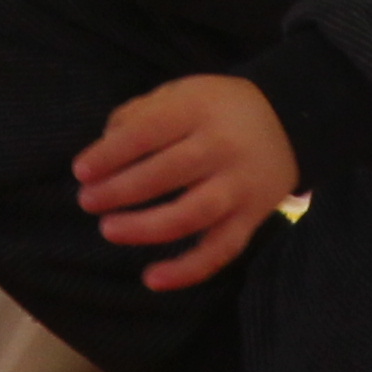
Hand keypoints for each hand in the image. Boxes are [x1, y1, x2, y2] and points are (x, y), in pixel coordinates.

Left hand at [73, 75, 297, 292]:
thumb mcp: (183, 92)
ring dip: (146, 227)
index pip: (149, 131)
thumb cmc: (219, 109)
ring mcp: (239, 186)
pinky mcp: (252, 219)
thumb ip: (141, 113)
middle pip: (167, 172)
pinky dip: (188, 270)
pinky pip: (221, 250)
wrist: (290, 122)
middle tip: (87, 201)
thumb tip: (103, 148)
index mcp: (199, 109)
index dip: (112, 153)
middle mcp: (222, 147)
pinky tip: (152, 279)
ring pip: (192, 214)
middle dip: (122, 190)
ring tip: (109, 230)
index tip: (81, 171)